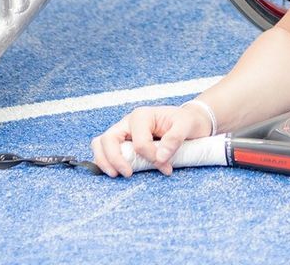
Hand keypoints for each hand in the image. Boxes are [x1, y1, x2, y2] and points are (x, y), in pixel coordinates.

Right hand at [90, 104, 209, 176]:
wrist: (188, 121)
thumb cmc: (186, 122)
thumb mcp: (186, 125)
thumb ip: (174, 139)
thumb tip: (160, 158)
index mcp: (142, 116)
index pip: (139, 142)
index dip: (150, 157)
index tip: (165, 166)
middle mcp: (128, 122)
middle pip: (109, 139)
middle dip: (115, 159)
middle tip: (128, 174)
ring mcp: (123, 132)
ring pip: (100, 143)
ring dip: (104, 160)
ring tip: (115, 175)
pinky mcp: (122, 143)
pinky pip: (104, 150)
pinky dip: (104, 161)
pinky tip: (112, 172)